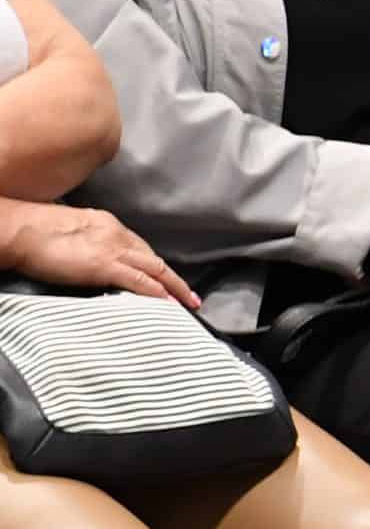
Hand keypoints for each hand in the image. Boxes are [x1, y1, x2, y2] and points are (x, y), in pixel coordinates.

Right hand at [0, 198, 197, 306]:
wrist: (21, 230)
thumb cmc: (34, 232)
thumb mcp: (71, 232)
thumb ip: (87, 244)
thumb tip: (89, 258)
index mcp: (109, 225)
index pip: (139, 247)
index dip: (153, 265)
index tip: (163, 279)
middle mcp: (117, 235)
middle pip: (154, 258)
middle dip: (173, 278)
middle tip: (188, 295)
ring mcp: (113, 250)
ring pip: (156, 269)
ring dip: (174, 288)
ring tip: (187, 303)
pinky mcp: (105, 266)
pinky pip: (140, 281)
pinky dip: (158, 292)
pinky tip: (168, 303)